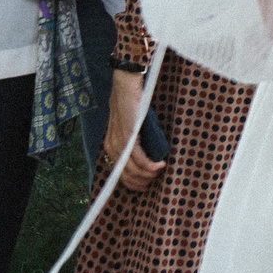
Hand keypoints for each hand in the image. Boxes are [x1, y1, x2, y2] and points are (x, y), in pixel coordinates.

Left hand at [105, 68, 163, 190]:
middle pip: (126, 175)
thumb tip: (146, 150)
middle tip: (156, 180)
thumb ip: (133, 138)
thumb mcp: (129, 125)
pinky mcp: (128, 137)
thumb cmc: (130, 104)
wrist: (125, 86)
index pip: (119, 173)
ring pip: (134, 169)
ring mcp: (119, 144)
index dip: (132, 182)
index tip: (145, 185)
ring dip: (149, 174)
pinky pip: (139, 159)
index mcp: (111, 146)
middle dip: (142, 181)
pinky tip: (160, 166)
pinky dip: (150, 165)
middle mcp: (112, 148)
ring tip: (161, 172)